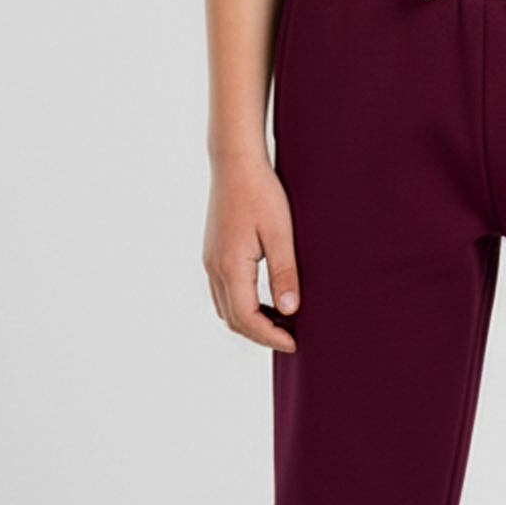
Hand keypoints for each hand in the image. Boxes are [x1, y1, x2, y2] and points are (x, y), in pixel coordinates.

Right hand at [203, 154, 301, 352]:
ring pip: (225, 308)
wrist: (235, 162)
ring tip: (282, 322)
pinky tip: (265, 300)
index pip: (247, 319)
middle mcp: (215, 268)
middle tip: (291, 337)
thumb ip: (285, 273)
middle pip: (233, 319)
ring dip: (250, 321)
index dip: (270, 336)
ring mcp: (210, 261)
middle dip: (261, 334)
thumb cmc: (261, 192)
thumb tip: (289, 310)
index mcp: (231, 266)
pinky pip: (223, 292)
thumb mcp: (280, 233)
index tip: (294, 342)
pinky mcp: (213, 253)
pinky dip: (242, 306)